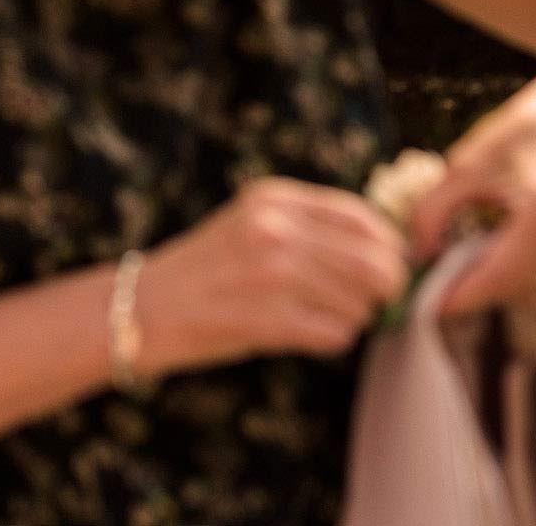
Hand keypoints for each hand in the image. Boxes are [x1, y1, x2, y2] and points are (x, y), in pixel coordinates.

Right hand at [134, 177, 408, 376]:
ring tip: (324, 317)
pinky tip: (309, 334)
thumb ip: (308, 226)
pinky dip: (333, 339)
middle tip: (377, 302)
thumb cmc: (207, 270)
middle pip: (373, 261)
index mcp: (273, 197)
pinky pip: (336, 334)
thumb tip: (386, 252)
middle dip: (385, 288)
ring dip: (353, 317)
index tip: (391, 265)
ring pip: (359, 302)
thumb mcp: (252, 222)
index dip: (388, 246)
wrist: (144, 307)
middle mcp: (275, 228)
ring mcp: (271, 273)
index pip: (360, 216)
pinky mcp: (267, 318)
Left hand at [410, 67, 535, 315]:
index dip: (459, 296)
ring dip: (494, 279)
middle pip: (510, 289)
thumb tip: (420, 258)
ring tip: (476, 243)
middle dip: (471, 285)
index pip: (497, 277)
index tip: (426, 304)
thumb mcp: (463, 166)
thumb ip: (432, 212)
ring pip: (526, 291)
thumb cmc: (517, 137)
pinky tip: (505, 242)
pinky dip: (517, 272)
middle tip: (440, 268)